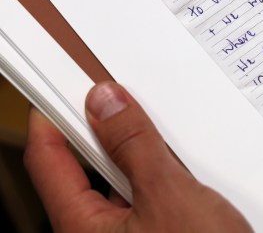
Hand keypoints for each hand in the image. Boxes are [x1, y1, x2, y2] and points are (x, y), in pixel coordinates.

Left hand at [24, 82, 252, 232]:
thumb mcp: (169, 195)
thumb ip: (135, 146)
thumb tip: (107, 104)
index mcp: (82, 228)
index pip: (47, 159)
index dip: (52, 114)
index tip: (63, 82)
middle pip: (82, 166)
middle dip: (103, 130)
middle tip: (124, 100)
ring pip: (116, 177)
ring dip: (134, 150)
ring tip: (158, 132)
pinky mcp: (152, 231)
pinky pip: (140, 191)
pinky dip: (153, 169)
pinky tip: (177, 161)